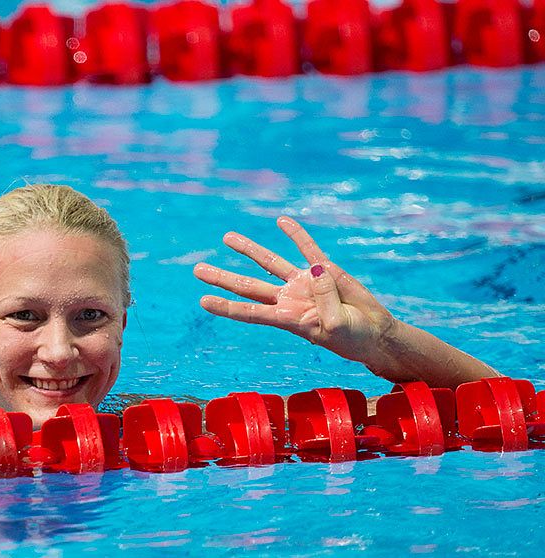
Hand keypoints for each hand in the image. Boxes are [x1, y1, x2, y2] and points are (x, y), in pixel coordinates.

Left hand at [193, 216, 402, 378]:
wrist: (374, 333)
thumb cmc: (352, 338)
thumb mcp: (336, 325)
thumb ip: (324, 299)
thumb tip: (315, 268)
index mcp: (286, 319)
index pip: (250, 311)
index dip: (226, 306)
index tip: (202, 301)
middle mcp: (288, 299)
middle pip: (248, 285)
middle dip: (222, 278)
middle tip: (196, 270)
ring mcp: (303, 284)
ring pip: (269, 262)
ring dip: (248, 249)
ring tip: (226, 237)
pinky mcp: (325, 270)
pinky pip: (307, 247)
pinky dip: (295, 234)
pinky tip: (281, 221)